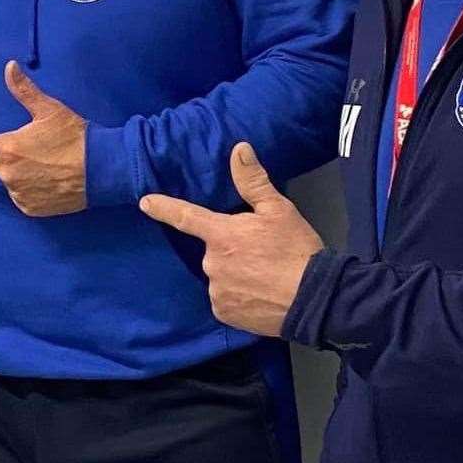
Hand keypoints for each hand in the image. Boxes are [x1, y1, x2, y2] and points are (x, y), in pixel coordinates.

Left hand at [0, 61, 84, 216]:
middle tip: (34, 147)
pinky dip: (30, 189)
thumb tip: (9, 66)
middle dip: (8, 153)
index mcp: (7, 148)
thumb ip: (24, 91)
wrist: (102, 169)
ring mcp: (19, 193)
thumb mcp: (49, 110)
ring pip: (10, 179)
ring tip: (46, 164)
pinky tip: (49, 180)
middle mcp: (8, 173)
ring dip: (20, 172)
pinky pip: (22, 197)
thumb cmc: (75, 136)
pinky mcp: (31, 209)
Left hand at [139, 142, 323, 335]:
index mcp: (221, 235)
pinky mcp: (225, 313)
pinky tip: (260, 295)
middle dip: (232, 249)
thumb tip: (238, 149)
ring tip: (266, 277)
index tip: (145, 202)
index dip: (163, 208)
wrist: (317, 300)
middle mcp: (212, 263)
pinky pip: (225, 299)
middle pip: (214, 250)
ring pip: (221, 276)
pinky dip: (239, 296)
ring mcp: (217, 291)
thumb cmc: (297, 250)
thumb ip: (253, 181)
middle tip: (262, 254)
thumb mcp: (279, 210)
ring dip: (236, 274)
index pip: (185, 217)